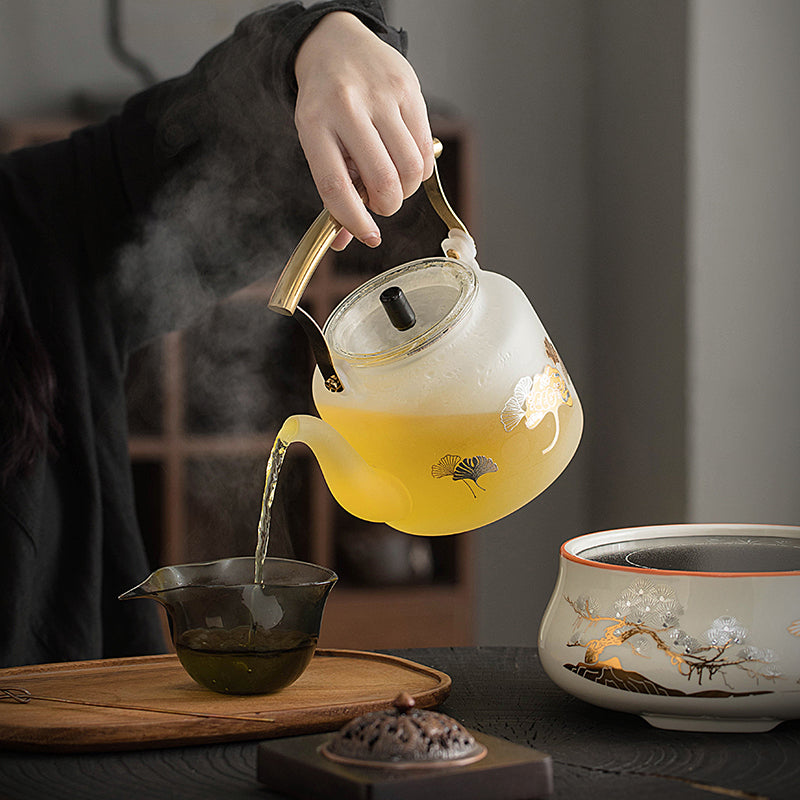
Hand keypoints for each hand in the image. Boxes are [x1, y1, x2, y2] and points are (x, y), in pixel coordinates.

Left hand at [294, 11, 433, 249]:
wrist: (337, 44)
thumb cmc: (326, 103)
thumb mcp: (317, 140)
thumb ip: (333, 190)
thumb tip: (346, 240)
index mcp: (314, 124)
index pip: (335, 187)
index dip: (354, 220)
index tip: (367, 236)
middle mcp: (347, 107)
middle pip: (382, 181)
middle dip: (387, 206)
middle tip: (381, 203)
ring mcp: (381, 96)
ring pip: (409, 169)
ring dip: (405, 190)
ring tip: (393, 182)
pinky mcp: (409, 89)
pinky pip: (425, 150)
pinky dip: (419, 170)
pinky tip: (405, 162)